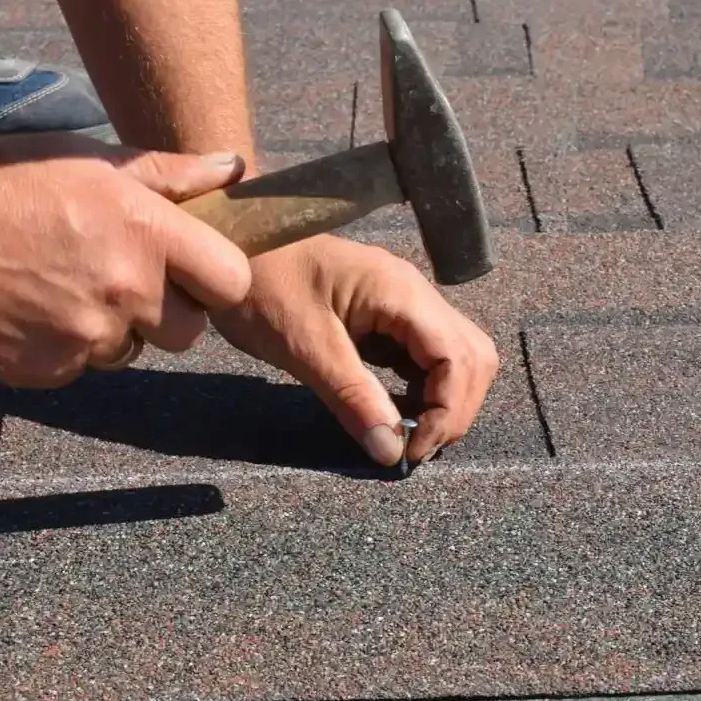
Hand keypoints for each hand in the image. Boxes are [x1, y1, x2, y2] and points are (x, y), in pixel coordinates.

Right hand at [0, 125, 250, 387]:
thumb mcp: (86, 160)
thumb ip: (168, 175)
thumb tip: (231, 167)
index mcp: (145, 232)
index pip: (231, 281)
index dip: (217, 280)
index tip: (195, 273)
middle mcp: (125, 290)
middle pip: (189, 331)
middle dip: (166, 312)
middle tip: (123, 280)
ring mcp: (87, 337)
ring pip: (133, 351)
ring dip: (113, 329)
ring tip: (63, 287)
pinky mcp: (50, 370)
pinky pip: (83, 367)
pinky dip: (66, 346)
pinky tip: (32, 309)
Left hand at [209, 234, 499, 466]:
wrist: (227, 247)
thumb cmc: (261, 286)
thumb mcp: (303, 347)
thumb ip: (352, 398)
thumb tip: (392, 452)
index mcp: (400, 293)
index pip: (459, 358)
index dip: (448, 412)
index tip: (412, 450)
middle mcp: (415, 294)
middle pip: (473, 358)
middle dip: (454, 410)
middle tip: (413, 447)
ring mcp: (405, 304)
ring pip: (458, 358)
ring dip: (444, 401)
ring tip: (406, 434)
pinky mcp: (389, 317)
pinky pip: (428, 357)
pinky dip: (424, 390)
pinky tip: (396, 412)